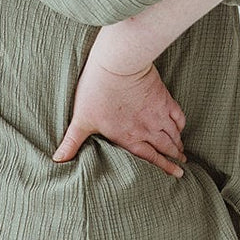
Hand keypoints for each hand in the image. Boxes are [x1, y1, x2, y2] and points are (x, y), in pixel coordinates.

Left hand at [51, 56, 187, 177]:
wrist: (118, 64)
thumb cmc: (97, 91)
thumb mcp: (81, 120)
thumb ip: (71, 143)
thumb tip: (57, 160)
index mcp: (128, 138)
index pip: (150, 158)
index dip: (164, 167)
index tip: (175, 175)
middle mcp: (147, 128)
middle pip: (165, 147)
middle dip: (174, 158)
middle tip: (182, 166)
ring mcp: (157, 112)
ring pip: (173, 133)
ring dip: (179, 143)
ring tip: (183, 152)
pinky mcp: (163, 96)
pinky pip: (178, 114)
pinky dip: (181, 123)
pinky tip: (181, 127)